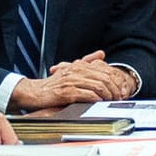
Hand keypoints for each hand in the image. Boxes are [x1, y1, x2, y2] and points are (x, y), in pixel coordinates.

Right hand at [11, 54, 133, 109]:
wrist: (34, 92)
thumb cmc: (53, 84)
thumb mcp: (70, 69)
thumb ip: (87, 61)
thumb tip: (101, 53)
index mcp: (79, 65)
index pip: (105, 71)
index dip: (116, 81)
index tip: (121, 90)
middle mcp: (76, 71)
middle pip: (104, 78)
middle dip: (115, 89)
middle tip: (119, 97)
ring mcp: (71, 81)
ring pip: (98, 86)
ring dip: (107, 95)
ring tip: (111, 101)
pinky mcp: (66, 93)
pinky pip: (86, 95)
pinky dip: (95, 99)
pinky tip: (99, 102)